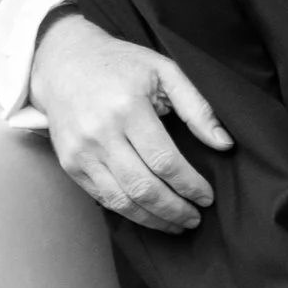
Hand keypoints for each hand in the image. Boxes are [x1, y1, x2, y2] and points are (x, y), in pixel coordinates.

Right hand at [30, 11, 232, 231]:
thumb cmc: (120, 65)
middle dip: (174, 210)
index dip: (190, 185)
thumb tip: (224, 144)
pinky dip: (129, 211)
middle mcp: (101, 133)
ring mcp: (82, 152)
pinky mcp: (70, 164)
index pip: (165, 161)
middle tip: (195, 219)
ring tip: (176, 224)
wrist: (63, 62)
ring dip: (153, 220)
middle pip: (143, 187)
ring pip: (121, 201)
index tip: (207, 197)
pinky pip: (103, 198)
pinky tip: (148, 214)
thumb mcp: (164, 70)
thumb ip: (197, 107)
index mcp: (128, 108)